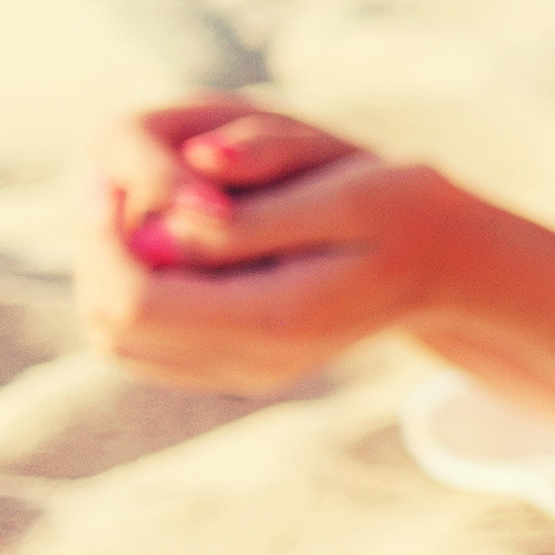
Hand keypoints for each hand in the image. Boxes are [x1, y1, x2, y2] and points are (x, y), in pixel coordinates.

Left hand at [76, 105, 468, 392]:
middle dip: (98, 256)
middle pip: (114, 329)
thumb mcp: (341, 192)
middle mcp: (256, 361)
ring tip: (137, 219)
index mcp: (278, 319)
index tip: (112, 181)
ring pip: (119, 343)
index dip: (102, 241)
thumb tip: (153, 235)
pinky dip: (134, 297)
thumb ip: (245, 218)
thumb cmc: (405, 208)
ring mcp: (248, 373)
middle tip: (114, 193)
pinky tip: (162, 250)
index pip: (134, 302)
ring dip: (109, 278)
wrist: (457, 263)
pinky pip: (146, 348)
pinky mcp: (241, 370)